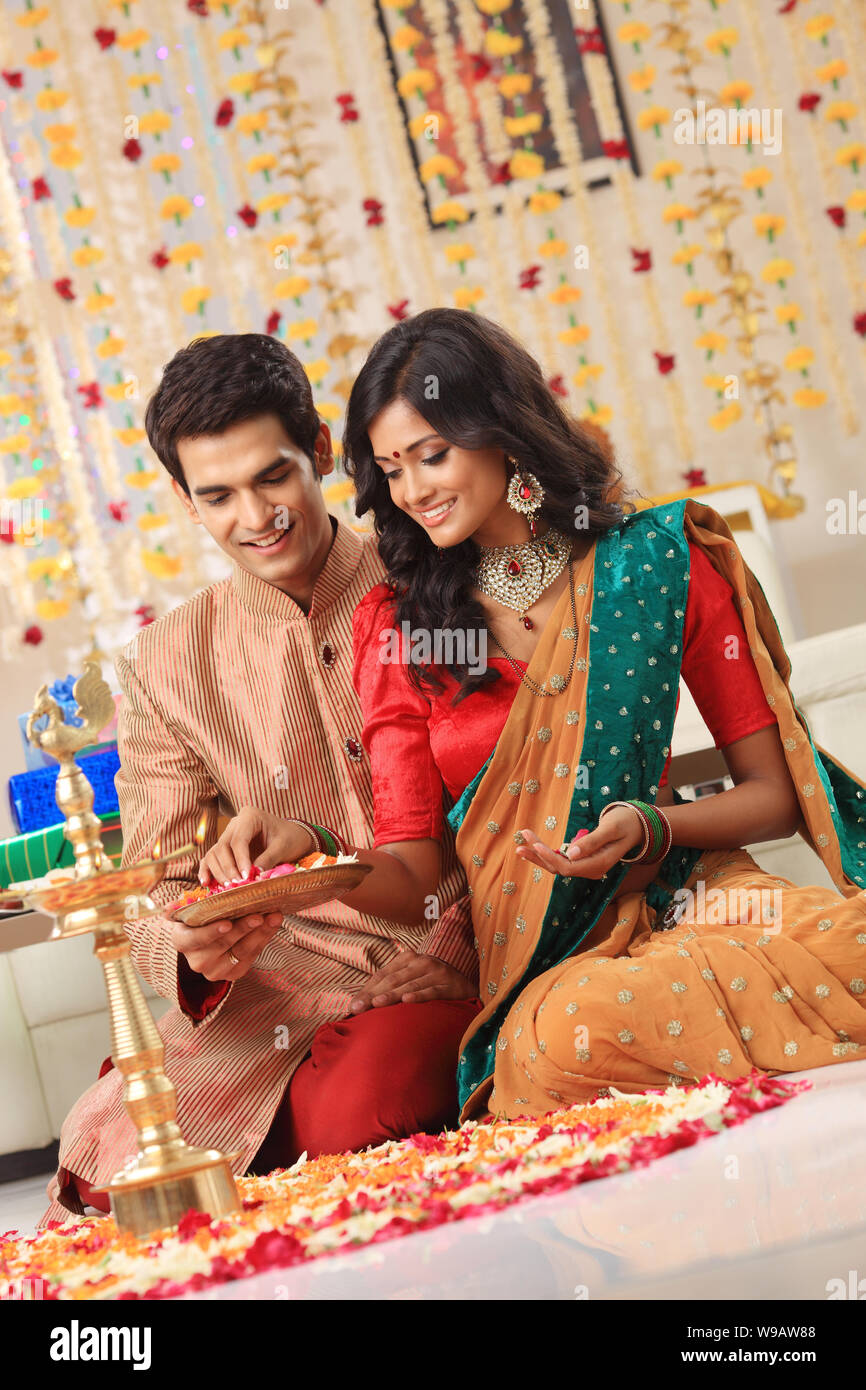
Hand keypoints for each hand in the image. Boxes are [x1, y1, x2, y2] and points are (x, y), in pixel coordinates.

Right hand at [169, 910, 285, 981]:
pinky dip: (264, 938)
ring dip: (260, 932)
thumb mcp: (191, 910)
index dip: (210, 932)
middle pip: (224, 944)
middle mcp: (197, 961)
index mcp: (182, 941)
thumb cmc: (199, 919)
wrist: (207, 940)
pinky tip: (273, 923)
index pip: (194, 939)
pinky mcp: (233, 974)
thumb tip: (169, 906)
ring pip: (242, 951)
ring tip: (273, 916)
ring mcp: (215, 970)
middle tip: (260, 913)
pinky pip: (252, 956)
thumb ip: (185, 905)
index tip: (227, 922)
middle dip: (244, 927)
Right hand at [199, 807, 316, 885]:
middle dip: (228, 868)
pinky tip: (206, 883)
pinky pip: (212, 857)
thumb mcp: (283, 847)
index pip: (238, 840)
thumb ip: (269, 859)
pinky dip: (208, 870)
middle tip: (237, 885)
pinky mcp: (226, 847)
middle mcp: (235, 823)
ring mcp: (228, 834)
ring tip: (227, 887)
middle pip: (223, 847)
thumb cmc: (290, 838)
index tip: (246, 877)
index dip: (240, 860)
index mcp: (250, 816)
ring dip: (218, 871)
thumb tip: (255, 876)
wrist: (293, 836)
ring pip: (214, 853)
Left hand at [349, 949, 477, 1012]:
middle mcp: (423, 962)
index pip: (383, 975)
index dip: (367, 990)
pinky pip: (432, 992)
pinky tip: (408, 1001)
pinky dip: (419, 996)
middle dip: (374, 995)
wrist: (468, 986)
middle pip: (393, 980)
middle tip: (359, 1008)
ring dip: (392, 995)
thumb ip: (389, 987)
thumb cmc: (433, 985)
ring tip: (377, 1004)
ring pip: (410, 985)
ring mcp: (438, 972)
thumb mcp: (411, 980)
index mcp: (409, 959)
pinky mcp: (451, 985)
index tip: (353, 1006)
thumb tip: (359, 1003)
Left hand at [514, 806, 642, 879]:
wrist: (636, 826)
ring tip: (519, 846)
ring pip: (557, 866)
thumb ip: (592, 841)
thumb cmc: (625, 823)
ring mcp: (586, 867)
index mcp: (598, 865)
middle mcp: (590, 870)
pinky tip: (530, 849)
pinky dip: (545, 855)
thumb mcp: (611, 829)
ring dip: (538, 856)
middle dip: (539, 854)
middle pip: (559, 867)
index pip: (568, 867)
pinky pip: (561, 861)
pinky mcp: (582, 861)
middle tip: (522, 837)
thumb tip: (571, 853)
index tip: (535, 844)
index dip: (550, 857)